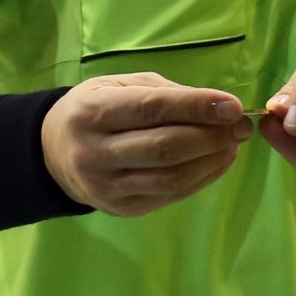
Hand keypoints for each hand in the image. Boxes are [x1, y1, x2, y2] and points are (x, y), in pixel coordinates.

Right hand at [41, 72, 251, 215]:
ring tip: (234, 143)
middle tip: (242, 125)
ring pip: (171, 178)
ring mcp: (107, 187)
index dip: (197, 107)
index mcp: (93, 112)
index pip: (152, 109)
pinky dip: (202, 178)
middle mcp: (95, 152)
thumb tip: (219, 107)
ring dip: (212, 161)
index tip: (234, 106)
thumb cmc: (98, 108)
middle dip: (212, 136)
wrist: (53, 151)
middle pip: (165, 148)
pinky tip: (218, 161)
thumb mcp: (122, 85)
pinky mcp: (121, 209)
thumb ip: (166, 94)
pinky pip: (170, 196)